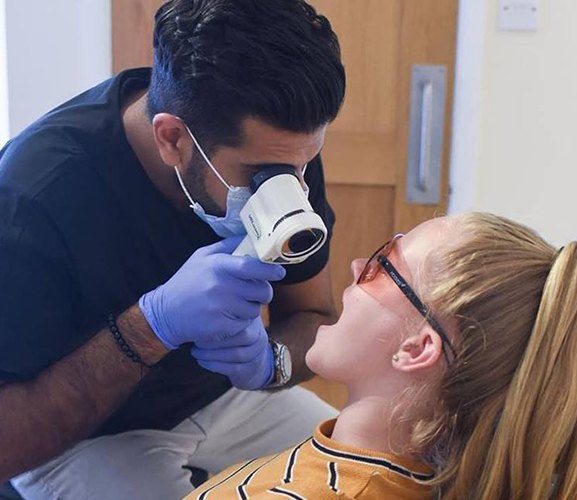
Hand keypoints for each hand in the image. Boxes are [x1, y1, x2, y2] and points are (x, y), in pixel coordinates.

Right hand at [139, 237, 285, 348]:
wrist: (165, 313)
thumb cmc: (187, 282)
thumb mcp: (202, 257)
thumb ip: (227, 247)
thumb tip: (250, 236)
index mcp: (218, 266)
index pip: (252, 266)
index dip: (270, 270)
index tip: (279, 272)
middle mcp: (220, 286)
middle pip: (261, 291)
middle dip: (262, 292)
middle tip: (254, 291)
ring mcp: (221, 308)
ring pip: (255, 309)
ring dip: (250, 307)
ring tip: (234, 304)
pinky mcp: (221, 327)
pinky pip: (245, 324)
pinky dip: (240, 322)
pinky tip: (227, 316)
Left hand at [190, 316, 273, 390]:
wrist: (251, 364)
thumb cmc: (231, 338)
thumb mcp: (229, 322)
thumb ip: (218, 314)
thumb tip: (194, 306)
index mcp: (252, 321)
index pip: (239, 320)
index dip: (218, 324)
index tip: (198, 325)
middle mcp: (258, 337)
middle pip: (241, 337)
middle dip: (215, 339)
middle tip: (195, 340)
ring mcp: (256, 354)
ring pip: (237, 354)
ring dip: (212, 353)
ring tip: (196, 351)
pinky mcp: (250, 370)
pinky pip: (233, 368)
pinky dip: (214, 365)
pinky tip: (202, 361)